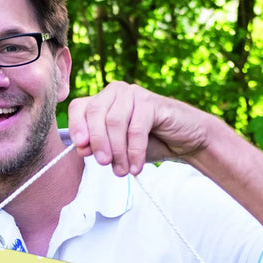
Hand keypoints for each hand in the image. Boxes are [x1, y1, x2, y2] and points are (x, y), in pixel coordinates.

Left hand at [67, 81, 209, 175]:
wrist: (185, 141)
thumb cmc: (148, 143)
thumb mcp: (117, 149)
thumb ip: (98, 147)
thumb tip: (81, 148)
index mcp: (103, 100)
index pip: (79, 107)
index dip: (76, 126)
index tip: (81, 148)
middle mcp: (116, 92)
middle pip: (95, 113)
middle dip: (97, 142)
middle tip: (104, 164)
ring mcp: (134, 94)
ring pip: (114, 122)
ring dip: (117, 151)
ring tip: (122, 170)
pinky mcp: (152, 102)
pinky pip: (136, 129)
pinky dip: (134, 151)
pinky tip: (136, 167)